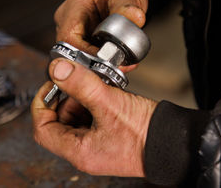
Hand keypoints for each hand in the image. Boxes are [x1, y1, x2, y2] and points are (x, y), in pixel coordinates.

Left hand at [31, 58, 157, 176]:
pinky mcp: (109, 136)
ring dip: (83, 98)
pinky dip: (95, 102)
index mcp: (79, 151)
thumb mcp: (109, 104)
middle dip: (67, 98)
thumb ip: (81, 85)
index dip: (42, 104)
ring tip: (97, 86)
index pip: (43, 130)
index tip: (53, 84)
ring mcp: (98, 144)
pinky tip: (106, 92)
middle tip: (81, 82)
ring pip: (77, 117)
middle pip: (60, 120)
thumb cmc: (146, 133)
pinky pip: (93, 117)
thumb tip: (58, 70)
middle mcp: (86, 151)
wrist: (177, 142)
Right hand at [54, 0, 147, 57]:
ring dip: (99, 62)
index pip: (69, 38)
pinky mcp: (81, 37)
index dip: (85, 53)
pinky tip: (119, 60)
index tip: (108, 59)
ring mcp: (73, 29)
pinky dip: (102, 58)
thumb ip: (128, 6)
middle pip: (71, 50)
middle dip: (94, 62)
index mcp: (74, 6)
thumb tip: (136, 18)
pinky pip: (87, 53)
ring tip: (122, 63)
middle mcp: (67, 19)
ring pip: (79, 55)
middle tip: (119, 66)